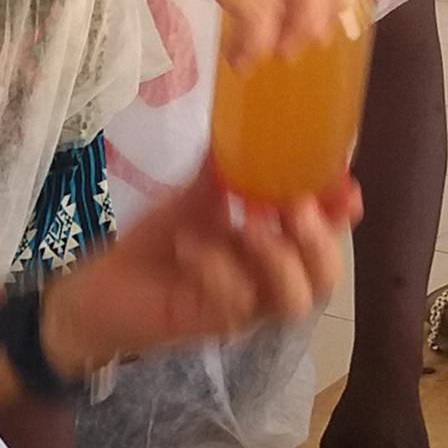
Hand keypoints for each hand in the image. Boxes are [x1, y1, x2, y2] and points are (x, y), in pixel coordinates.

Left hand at [43, 167, 360, 370]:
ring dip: (277, 260)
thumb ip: (224, 171)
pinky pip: (233, 304)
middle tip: (296, 208)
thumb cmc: (155, 246)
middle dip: (320, 242)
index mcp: (273, 249)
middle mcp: (267, 283)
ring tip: (247, 225)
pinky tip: (189, 245)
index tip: (347, 190)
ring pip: (292, 301)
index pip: (325, 237)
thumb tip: (245, 123)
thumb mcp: (192, 198)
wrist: (101, 288)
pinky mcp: (210, 324)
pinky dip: (216, 269)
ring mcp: (242, 308)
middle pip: (324, 279)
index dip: (342, 216)